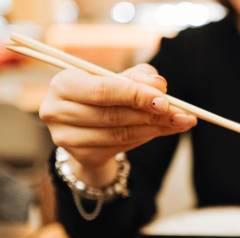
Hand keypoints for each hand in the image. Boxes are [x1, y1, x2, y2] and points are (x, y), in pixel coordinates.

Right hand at [40, 63, 196, 184]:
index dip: (135, 95)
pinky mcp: (80, 156)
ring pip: (119, 134)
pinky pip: (119, 148)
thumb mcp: (121, 80)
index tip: (165, 100)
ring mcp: (66, 137)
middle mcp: (57, 110)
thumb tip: (160, 85)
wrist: (87, 126)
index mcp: (63, 83)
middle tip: (182, 114)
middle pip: (112, 115)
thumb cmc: (106, 95)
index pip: (103, 90)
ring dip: (153, 129)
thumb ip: (140, 78)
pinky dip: (144, 139)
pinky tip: (160, 131)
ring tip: (178, 122)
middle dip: (151, 114)